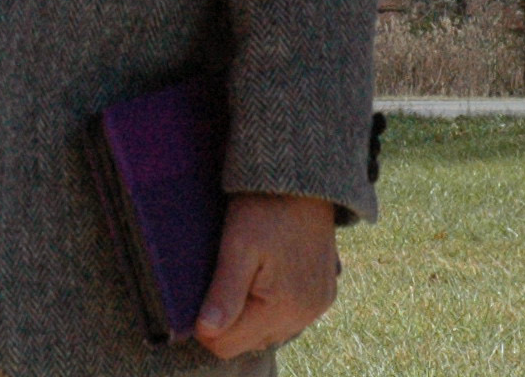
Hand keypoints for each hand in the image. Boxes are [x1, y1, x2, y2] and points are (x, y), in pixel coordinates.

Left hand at [194, 191, 337, 358]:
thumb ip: (224, 293)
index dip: (205, 327)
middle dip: (229, 320)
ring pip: (267, 331)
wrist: (306, 179)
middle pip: (248, 341)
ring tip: (245, 274)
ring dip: (251, 313)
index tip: (200, 296)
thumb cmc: (266, 208)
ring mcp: (317, 306)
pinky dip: (272, 305)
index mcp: (283, 307)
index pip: (227, 345)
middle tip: (224, 278)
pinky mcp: (324, 294)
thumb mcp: (237, 245)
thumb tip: (206, 332)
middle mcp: (306, 314)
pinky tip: (265, 275)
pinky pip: (288, 317)